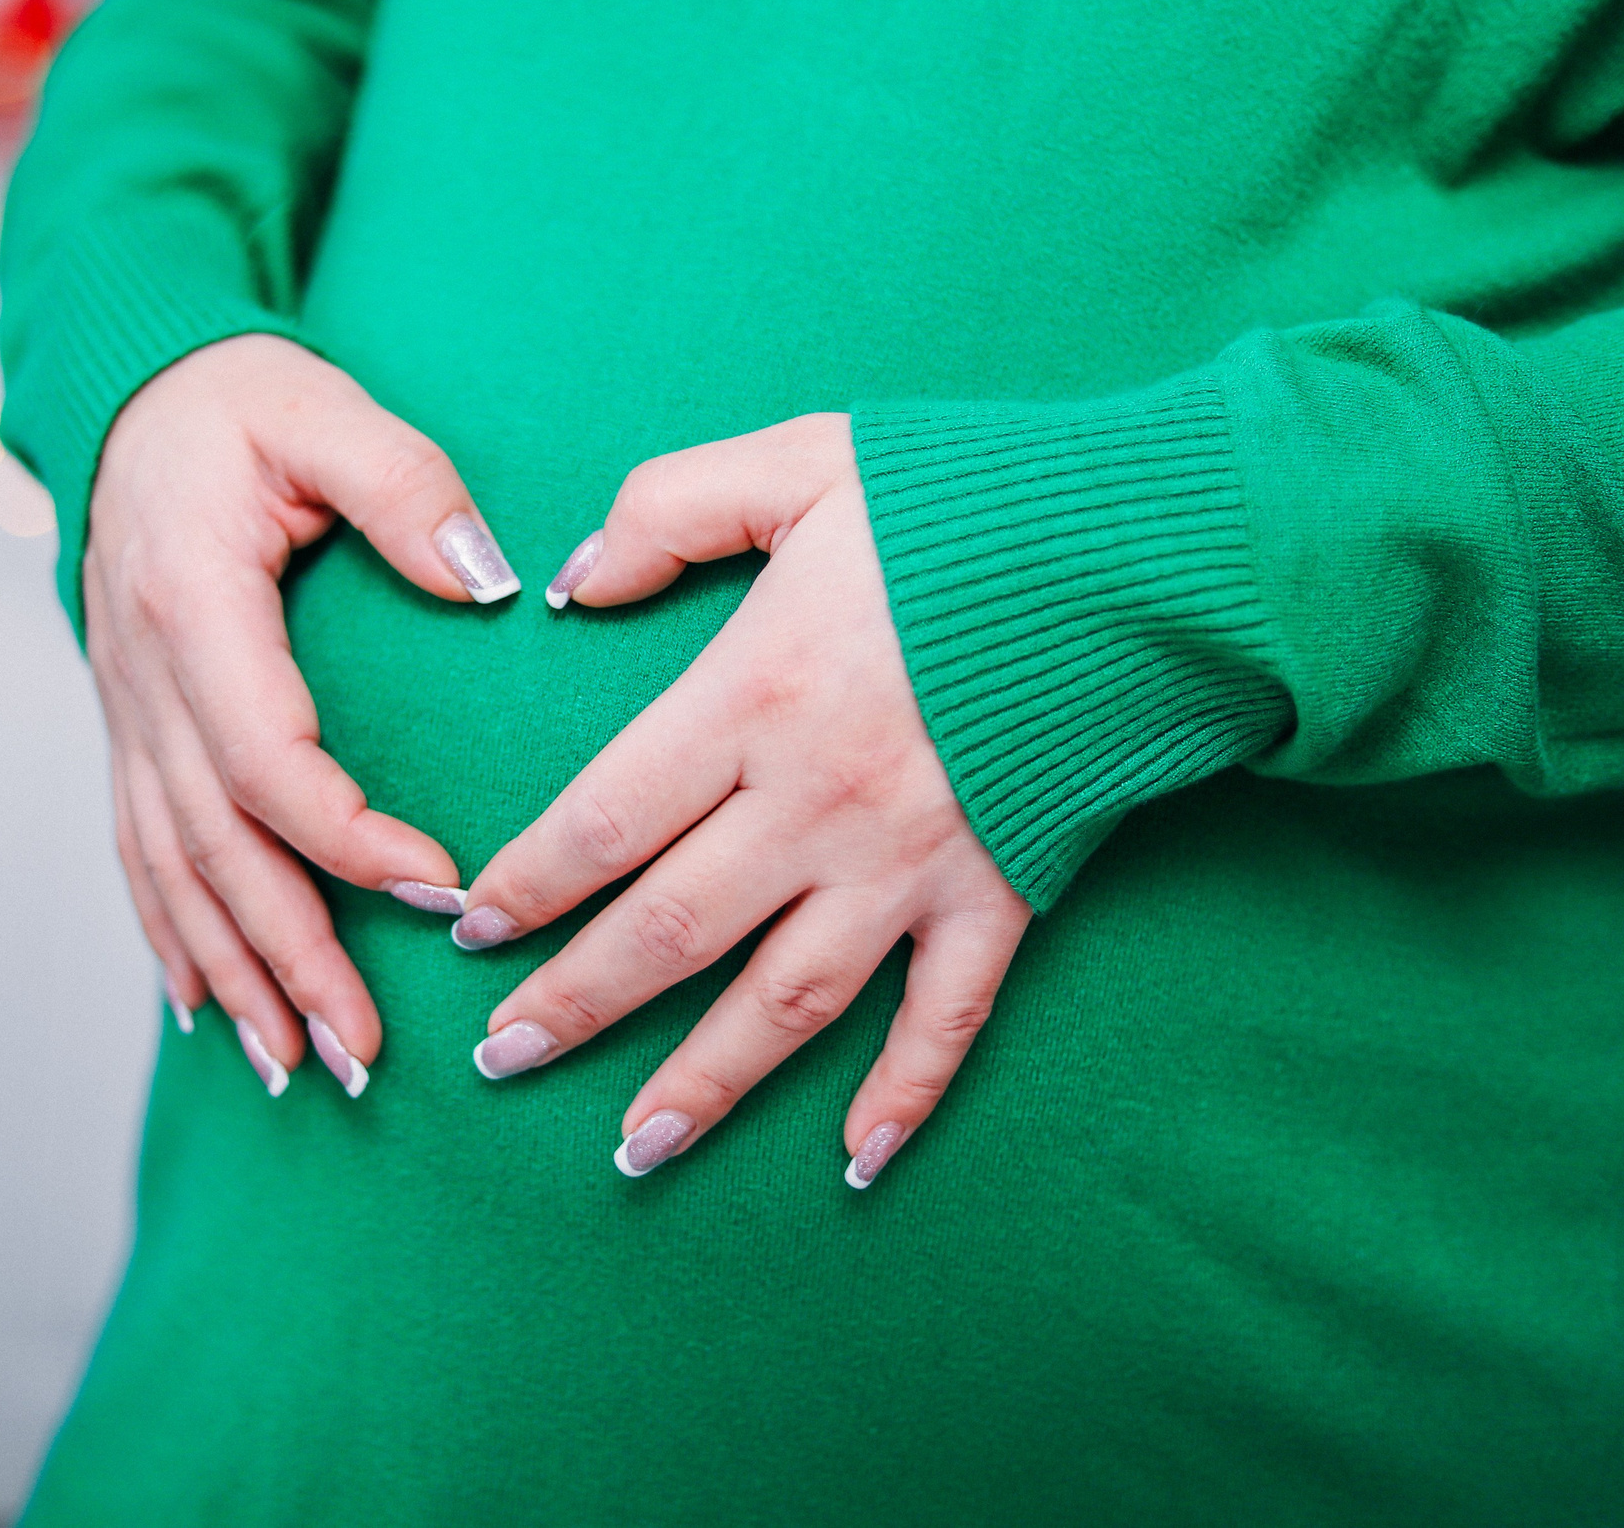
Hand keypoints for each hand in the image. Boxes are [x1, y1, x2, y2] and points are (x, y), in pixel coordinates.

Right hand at [84, 334, 518, 1096]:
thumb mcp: (320, 407)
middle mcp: (144, 679)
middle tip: (363, 1053)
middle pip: (215, 847)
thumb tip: (490, 580)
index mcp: (194, 607)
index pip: (267, 757)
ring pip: (171, 870)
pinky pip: (141, 851)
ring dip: (233, 974)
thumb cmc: (232, 400)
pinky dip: (172, 939)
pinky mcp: (132, 730)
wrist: (126, 397)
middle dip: (290, 956)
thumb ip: (405, 485)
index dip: (346, 838)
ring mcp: (127, 713)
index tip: (442, 888)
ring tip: (296, 1068)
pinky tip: (207, 1011)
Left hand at [456, 414, 1030, 1184]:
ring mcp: (911, 864)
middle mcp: (816, 803)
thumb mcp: (797, 463)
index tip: (470, 932)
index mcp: (752, 697)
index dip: (527, 885)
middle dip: (573, 1007)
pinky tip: (854, 1161)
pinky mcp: (1001, 895)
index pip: (602, 820)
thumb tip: (575, 585)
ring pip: (782, 1004)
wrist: (1153, 545)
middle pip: (665, 933)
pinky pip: (944, 1020)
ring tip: (630, 1151)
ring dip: (701, 1085)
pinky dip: (901, 1095)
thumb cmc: (967, 497)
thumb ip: (667, 510)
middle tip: (499, 1060)